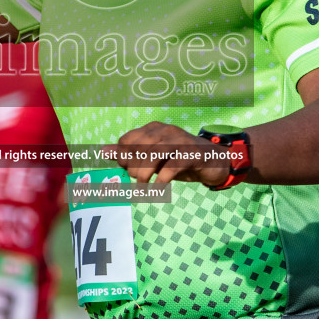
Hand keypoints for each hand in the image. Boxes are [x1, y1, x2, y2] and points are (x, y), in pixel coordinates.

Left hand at [100, 123, 232, 185]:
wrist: (215, 161)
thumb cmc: (181, 160)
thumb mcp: (154, 157)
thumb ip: (129, 154)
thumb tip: (103, 152)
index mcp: (153, 129)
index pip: (126, 141)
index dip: (123, 159)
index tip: (128, 171)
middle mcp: (165, 131)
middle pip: (137, 148)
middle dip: (133, 168)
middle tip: (139, 180)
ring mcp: (180, 141)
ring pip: (153, 155)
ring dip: (144, 175)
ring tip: (144, 188)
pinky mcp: (192, 154)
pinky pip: (171, 167)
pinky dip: (161, 180)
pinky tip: (158, 190)